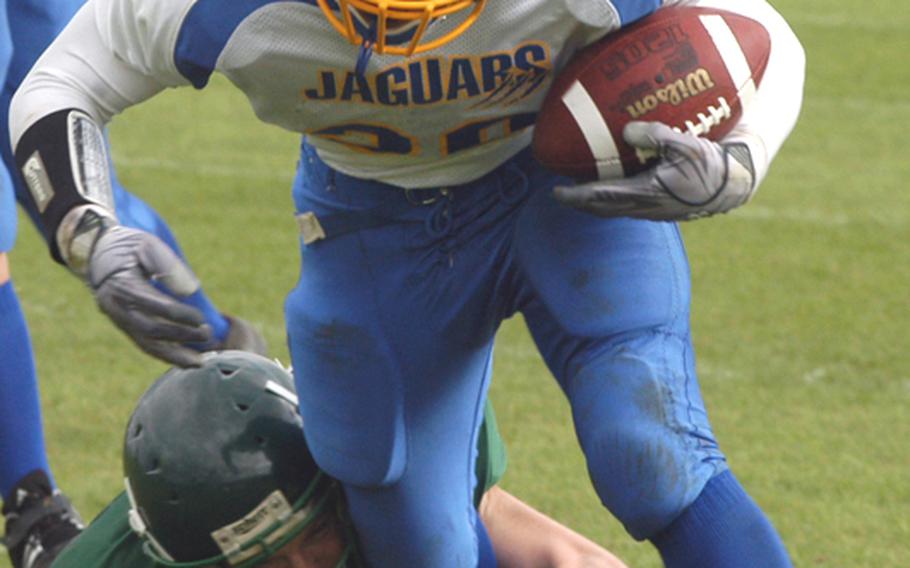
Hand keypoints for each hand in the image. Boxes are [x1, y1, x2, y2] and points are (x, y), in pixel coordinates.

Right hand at [88, 226, 212, 366]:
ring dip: (175, 355)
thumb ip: (168, 265)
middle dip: (182, 335)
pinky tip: (187, 360)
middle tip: (208, 335)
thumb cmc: (128, 246)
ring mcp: (118, 319)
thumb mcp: (147, 245)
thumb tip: (191, 290)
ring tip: (201, 362)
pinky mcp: (124, 326)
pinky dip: (166, 354)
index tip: (202, 319)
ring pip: (147, 344)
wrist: (97, 254)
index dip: (181, 314)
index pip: (156, 306)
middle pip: (151, 330)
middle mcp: (116, 307)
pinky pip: (144, 345)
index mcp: (122, 286)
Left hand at [554, 121, 756, 220]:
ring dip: (595, 203)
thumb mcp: (686, 143)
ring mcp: (653, 211)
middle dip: (580, 203)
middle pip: (602, 209)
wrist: (736, 185)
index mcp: (647, 194)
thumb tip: (627, 129)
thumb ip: (655, 135)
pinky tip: (612, 188)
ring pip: (615, 210)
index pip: (601, 198)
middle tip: (561, 193)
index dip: (576, 196)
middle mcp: (646, 208)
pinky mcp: (662, 209)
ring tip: (581, 190)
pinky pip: (629, 207)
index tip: (556, 192)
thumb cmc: (712, 162)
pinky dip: (613, 200)